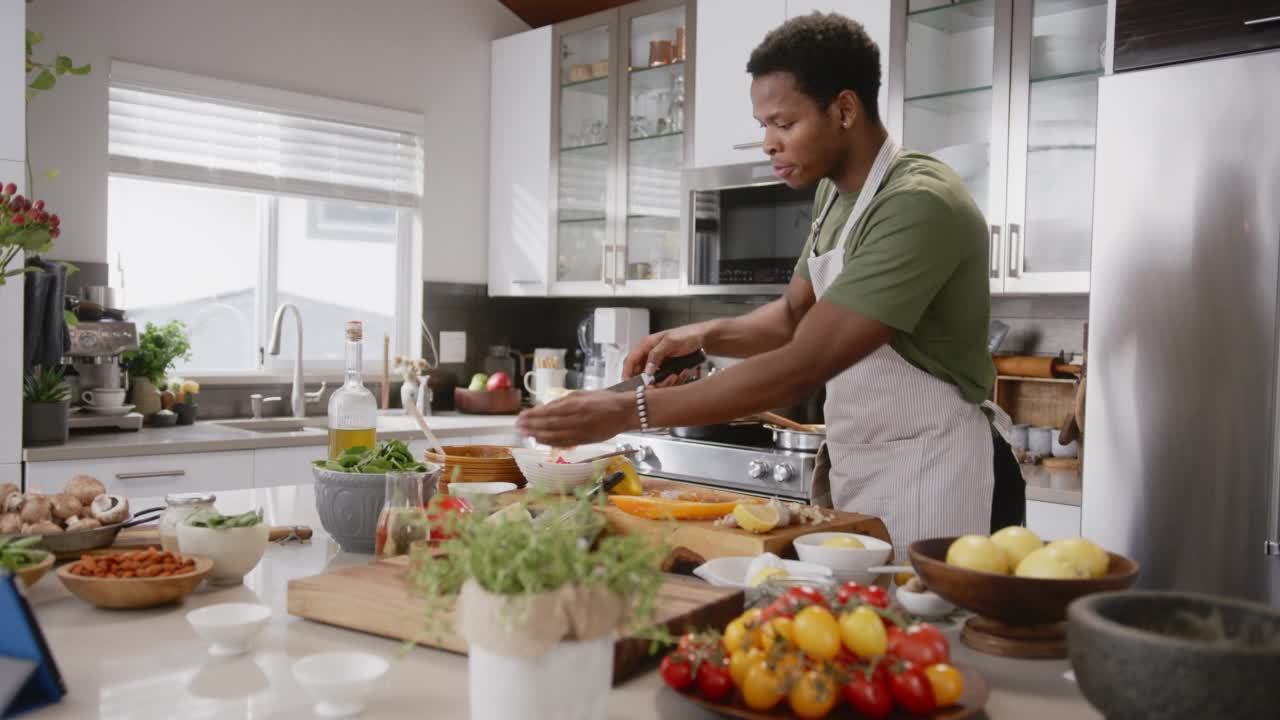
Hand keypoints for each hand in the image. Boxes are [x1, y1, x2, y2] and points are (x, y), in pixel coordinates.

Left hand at [516, 391, 635, 446]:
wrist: (625, 412)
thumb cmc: (606, 400)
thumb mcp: (583, 394)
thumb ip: (564, 401)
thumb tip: (547, 407)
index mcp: (575, 405)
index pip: (548, 412)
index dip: (533, 415)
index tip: (521, 416)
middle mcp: (576, 419)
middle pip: (548, 424)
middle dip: (531, 426)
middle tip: (518, 426)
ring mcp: (580, 431)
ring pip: (553, 436)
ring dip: (537, 435)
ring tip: (525, 434)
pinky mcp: (584, 440)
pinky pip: (563, 443)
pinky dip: (550, 442)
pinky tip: (541, 441)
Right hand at [622, 325, 705, 381]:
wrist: (702, 338)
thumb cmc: (687, 335)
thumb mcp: (670, 342)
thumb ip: (656, 355)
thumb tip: (647, 370)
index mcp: (646, 345)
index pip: (630, 361)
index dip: (627, 374)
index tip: (630, 386)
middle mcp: (649, 354)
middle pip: (639, 373)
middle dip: (648, 382)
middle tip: (657, 386)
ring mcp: (657, 362)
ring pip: (652, 378)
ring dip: (662, 382)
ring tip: (675, 376)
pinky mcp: (665, 367)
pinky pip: (662, 378)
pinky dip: (669, 380)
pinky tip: (679, 374)